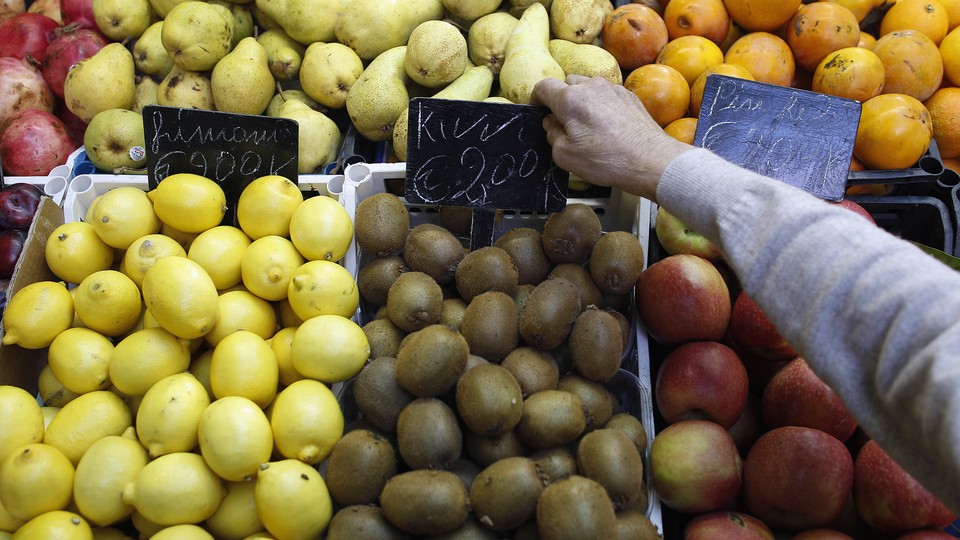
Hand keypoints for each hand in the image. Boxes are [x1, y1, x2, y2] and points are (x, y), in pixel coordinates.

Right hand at [531, 75, 691, 200]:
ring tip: (587, 127)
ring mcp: (613, 89)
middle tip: (563, 124)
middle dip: (561, 101)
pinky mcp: (629, 97)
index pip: (544, 87)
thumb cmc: (607, 159)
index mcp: (570, 99)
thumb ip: (551, 134)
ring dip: (582, 102)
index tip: (537, 110)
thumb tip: (552, 124)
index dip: (536, 99)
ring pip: (588, 88)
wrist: (650, 161)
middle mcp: (592, 86)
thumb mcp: (564, 155)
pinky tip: (607, 128)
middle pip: (567, 84)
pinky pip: (607, 96)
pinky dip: (601, 106)